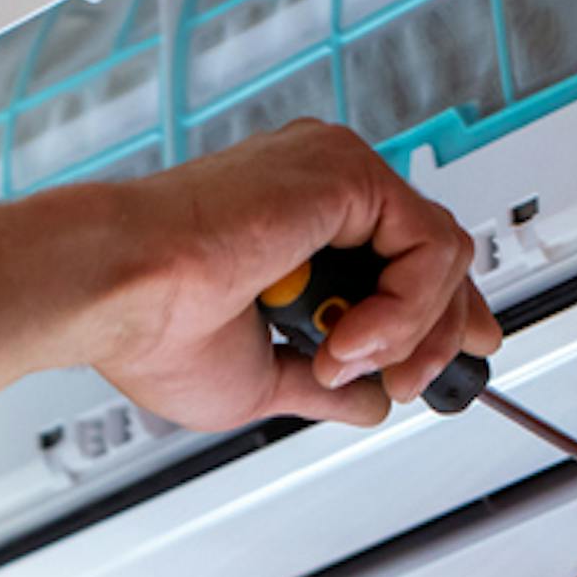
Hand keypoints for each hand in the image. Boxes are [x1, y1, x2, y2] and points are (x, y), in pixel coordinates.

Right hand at [91, 120, 502, 431]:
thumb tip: (371, 401)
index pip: (402, 255)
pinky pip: (428, 247)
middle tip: (410, 384)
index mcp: (294, 223)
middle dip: (439, 333)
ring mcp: (334, 177)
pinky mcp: (346, 175)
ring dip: (410, 333)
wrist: (114, 289)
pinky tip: (350, 336)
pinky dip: (406, 308)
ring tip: (345, 363)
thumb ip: (324, 384)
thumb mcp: (261, 379)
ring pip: (440, 254)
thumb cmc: (150, 325)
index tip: (461, 353)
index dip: (440, 310)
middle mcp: (318, 190)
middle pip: (434, 255)